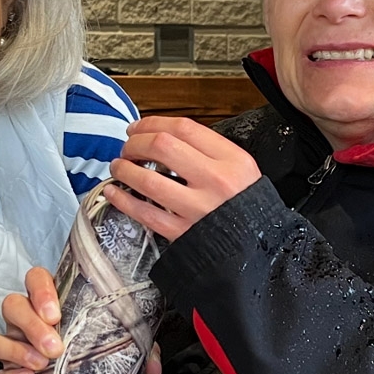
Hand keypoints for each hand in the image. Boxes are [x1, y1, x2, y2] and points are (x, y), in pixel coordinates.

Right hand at [0, 268, 163, 373]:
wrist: (72, 373)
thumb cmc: (91, 340)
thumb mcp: (115, 336)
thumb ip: (136, 342)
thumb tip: (153, 366)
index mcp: (50, 298)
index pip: (35, 277)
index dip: (40, 290)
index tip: (55, 312)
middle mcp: (27, 315)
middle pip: (13, 304)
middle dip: (32, 325)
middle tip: (54, 346)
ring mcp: (13, 340)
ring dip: (16, 350)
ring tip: (41, 365)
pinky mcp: (6, 367)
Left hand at [105, 116, 261, 242]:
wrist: (259, 249)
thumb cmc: (248, 208)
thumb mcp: (242, 169)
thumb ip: (211, 151)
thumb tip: (167, 137)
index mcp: (231, 160)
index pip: (184, 128)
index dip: (153, 123)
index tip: (140, 127)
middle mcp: (215, 181)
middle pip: (162, 146)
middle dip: (135, 142)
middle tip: (128, 147)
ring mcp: (197, 208)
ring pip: (147, 178)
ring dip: (124, 169)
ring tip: (119, 166)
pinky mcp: (183, 233)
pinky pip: (145, 212)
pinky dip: (123, 200)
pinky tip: (115, 192)